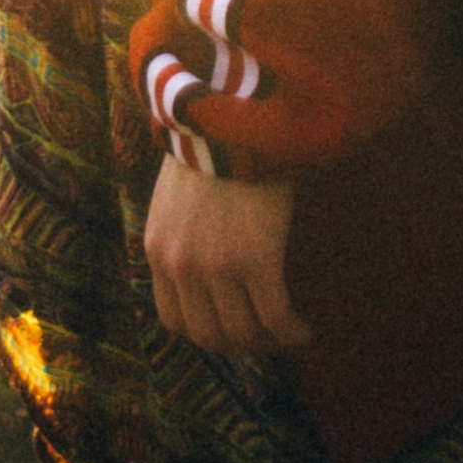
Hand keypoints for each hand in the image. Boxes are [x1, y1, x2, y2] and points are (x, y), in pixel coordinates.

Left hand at [144, 156, 311, 354]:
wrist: (229, 119)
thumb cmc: (208, 149)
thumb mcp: (172, 199)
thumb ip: (178, 235)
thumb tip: (200, 263)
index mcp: (159, 251)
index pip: (173, 320)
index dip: (204, 334)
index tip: (229, 328)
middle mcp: (181, 267)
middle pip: (207, 335)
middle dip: (237, 344)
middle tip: (263, 336)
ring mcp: (217, 267)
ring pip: (242, 333)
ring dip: (267, 342)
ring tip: (287, 332)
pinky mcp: (256, 261)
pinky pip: (275, 317)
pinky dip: (291, 332)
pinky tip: (304, 330)